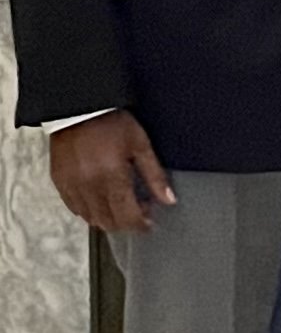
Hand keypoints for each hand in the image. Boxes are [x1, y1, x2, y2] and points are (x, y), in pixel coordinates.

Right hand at [49, 111, 174, 234]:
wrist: (79, 108)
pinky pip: (74, 208)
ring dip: (108, 218)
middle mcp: (89, 186)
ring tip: (121, 203)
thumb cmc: (112, 123)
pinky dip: (89, 210)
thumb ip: (155, 176)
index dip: (141, 224)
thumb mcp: (141, 145)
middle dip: (126, 222)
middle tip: (139, 210)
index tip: (149, 222)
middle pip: (108, 222)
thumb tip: (168, 200)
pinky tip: (101, 198)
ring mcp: (71, 186)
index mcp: (112, 176)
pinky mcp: (59, 182)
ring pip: (90, 218)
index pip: (127, 216)